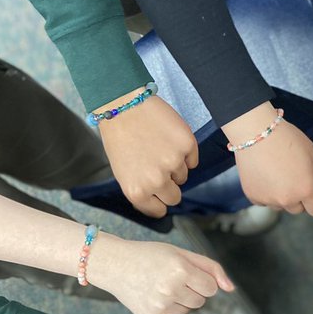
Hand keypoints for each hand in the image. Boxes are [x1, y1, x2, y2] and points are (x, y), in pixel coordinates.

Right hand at [88, 236, 232, 313]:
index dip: (202, 280)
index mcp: (180, 270)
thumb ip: (211, 268)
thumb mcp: (182, 253)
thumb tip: (231, 288)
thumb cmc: (150, 255)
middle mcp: (170, 290)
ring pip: (188, 311)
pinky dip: (167, 308)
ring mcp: (160, 306)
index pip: (211, 288)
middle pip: (201, 301)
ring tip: (162, 285)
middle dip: (192, 290)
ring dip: (181, 300)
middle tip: (172, 278)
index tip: (187, 272)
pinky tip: (153, 294)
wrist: (115, 264)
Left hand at [97, 94, 197, 216]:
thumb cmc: (120, 136)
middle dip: (169, 185)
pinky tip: (168, 138)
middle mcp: (156, 181)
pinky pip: (192, 159)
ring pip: (183, 176)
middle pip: (174, 197)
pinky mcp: (186, 145)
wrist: (122, 103)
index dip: (158, 200)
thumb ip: (142, 190)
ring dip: (175, 165)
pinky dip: (185, 152)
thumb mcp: (123, 172)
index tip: (157, 192)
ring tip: (158, 146)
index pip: (159, 210)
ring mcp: (173, 162)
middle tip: (159, 167)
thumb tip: (161, 201)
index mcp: (137, 191)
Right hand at [227, 104, 312, 215]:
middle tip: (293, 176)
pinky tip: (265, 174)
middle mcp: (287, 200)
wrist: (254, 132)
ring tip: (277, 173)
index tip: (312, 189)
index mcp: (305, 190)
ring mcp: (269, 200)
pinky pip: (264, 201)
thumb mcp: (311, 154)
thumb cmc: (286, 139)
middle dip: (299, 198)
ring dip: (282, 196)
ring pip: (281, 206)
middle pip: (298, 209)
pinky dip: (266, 193)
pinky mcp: (253, 197)